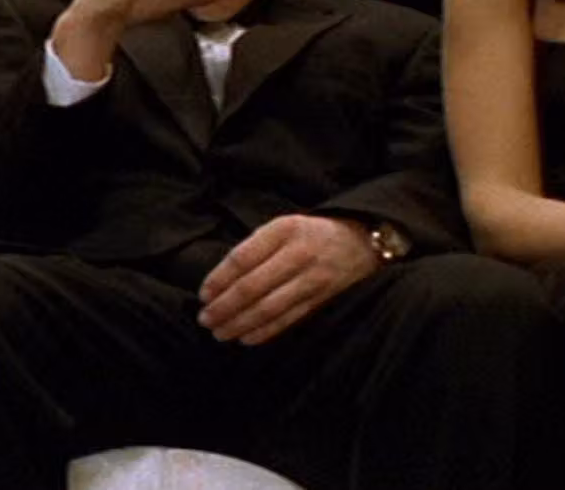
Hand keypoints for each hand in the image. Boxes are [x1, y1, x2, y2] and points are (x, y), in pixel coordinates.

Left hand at [197, 215, 377, 345]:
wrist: (361, 241)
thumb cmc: (310, 233)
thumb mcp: (282, 226)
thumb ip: (255, 248)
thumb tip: (220, 281)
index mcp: (284, 229)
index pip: (242, 258)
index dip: (219, 279)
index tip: (203, 294)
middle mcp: (299, 254)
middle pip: (252, 287)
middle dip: (224, 307)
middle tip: (204, 319)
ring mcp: (312, 279)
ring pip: (268, 308)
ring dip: (240, 324)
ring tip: (220, 332)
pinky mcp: (322, 299)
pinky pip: (288, 319)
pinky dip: (264, 332)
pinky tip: (245, 338)